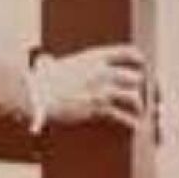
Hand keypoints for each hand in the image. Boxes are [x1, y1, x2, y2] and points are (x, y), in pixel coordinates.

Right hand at [29, 44, 145, 129]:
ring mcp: (101, 90)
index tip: (142, 61)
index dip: (136, 57)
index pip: (124, 52)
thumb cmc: (40, 80)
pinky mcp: (98, 108)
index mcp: (93, 57)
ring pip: (133, 96)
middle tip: (139, 90)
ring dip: (138, 104)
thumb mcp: (49, 65)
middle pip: (134, 76)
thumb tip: (46, 60)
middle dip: (138, 85)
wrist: (36, 94)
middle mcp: (101, 71)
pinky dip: (130, 122)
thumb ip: (53, 62)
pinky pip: (122, 116)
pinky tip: (134, 125)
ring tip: (139, 110)